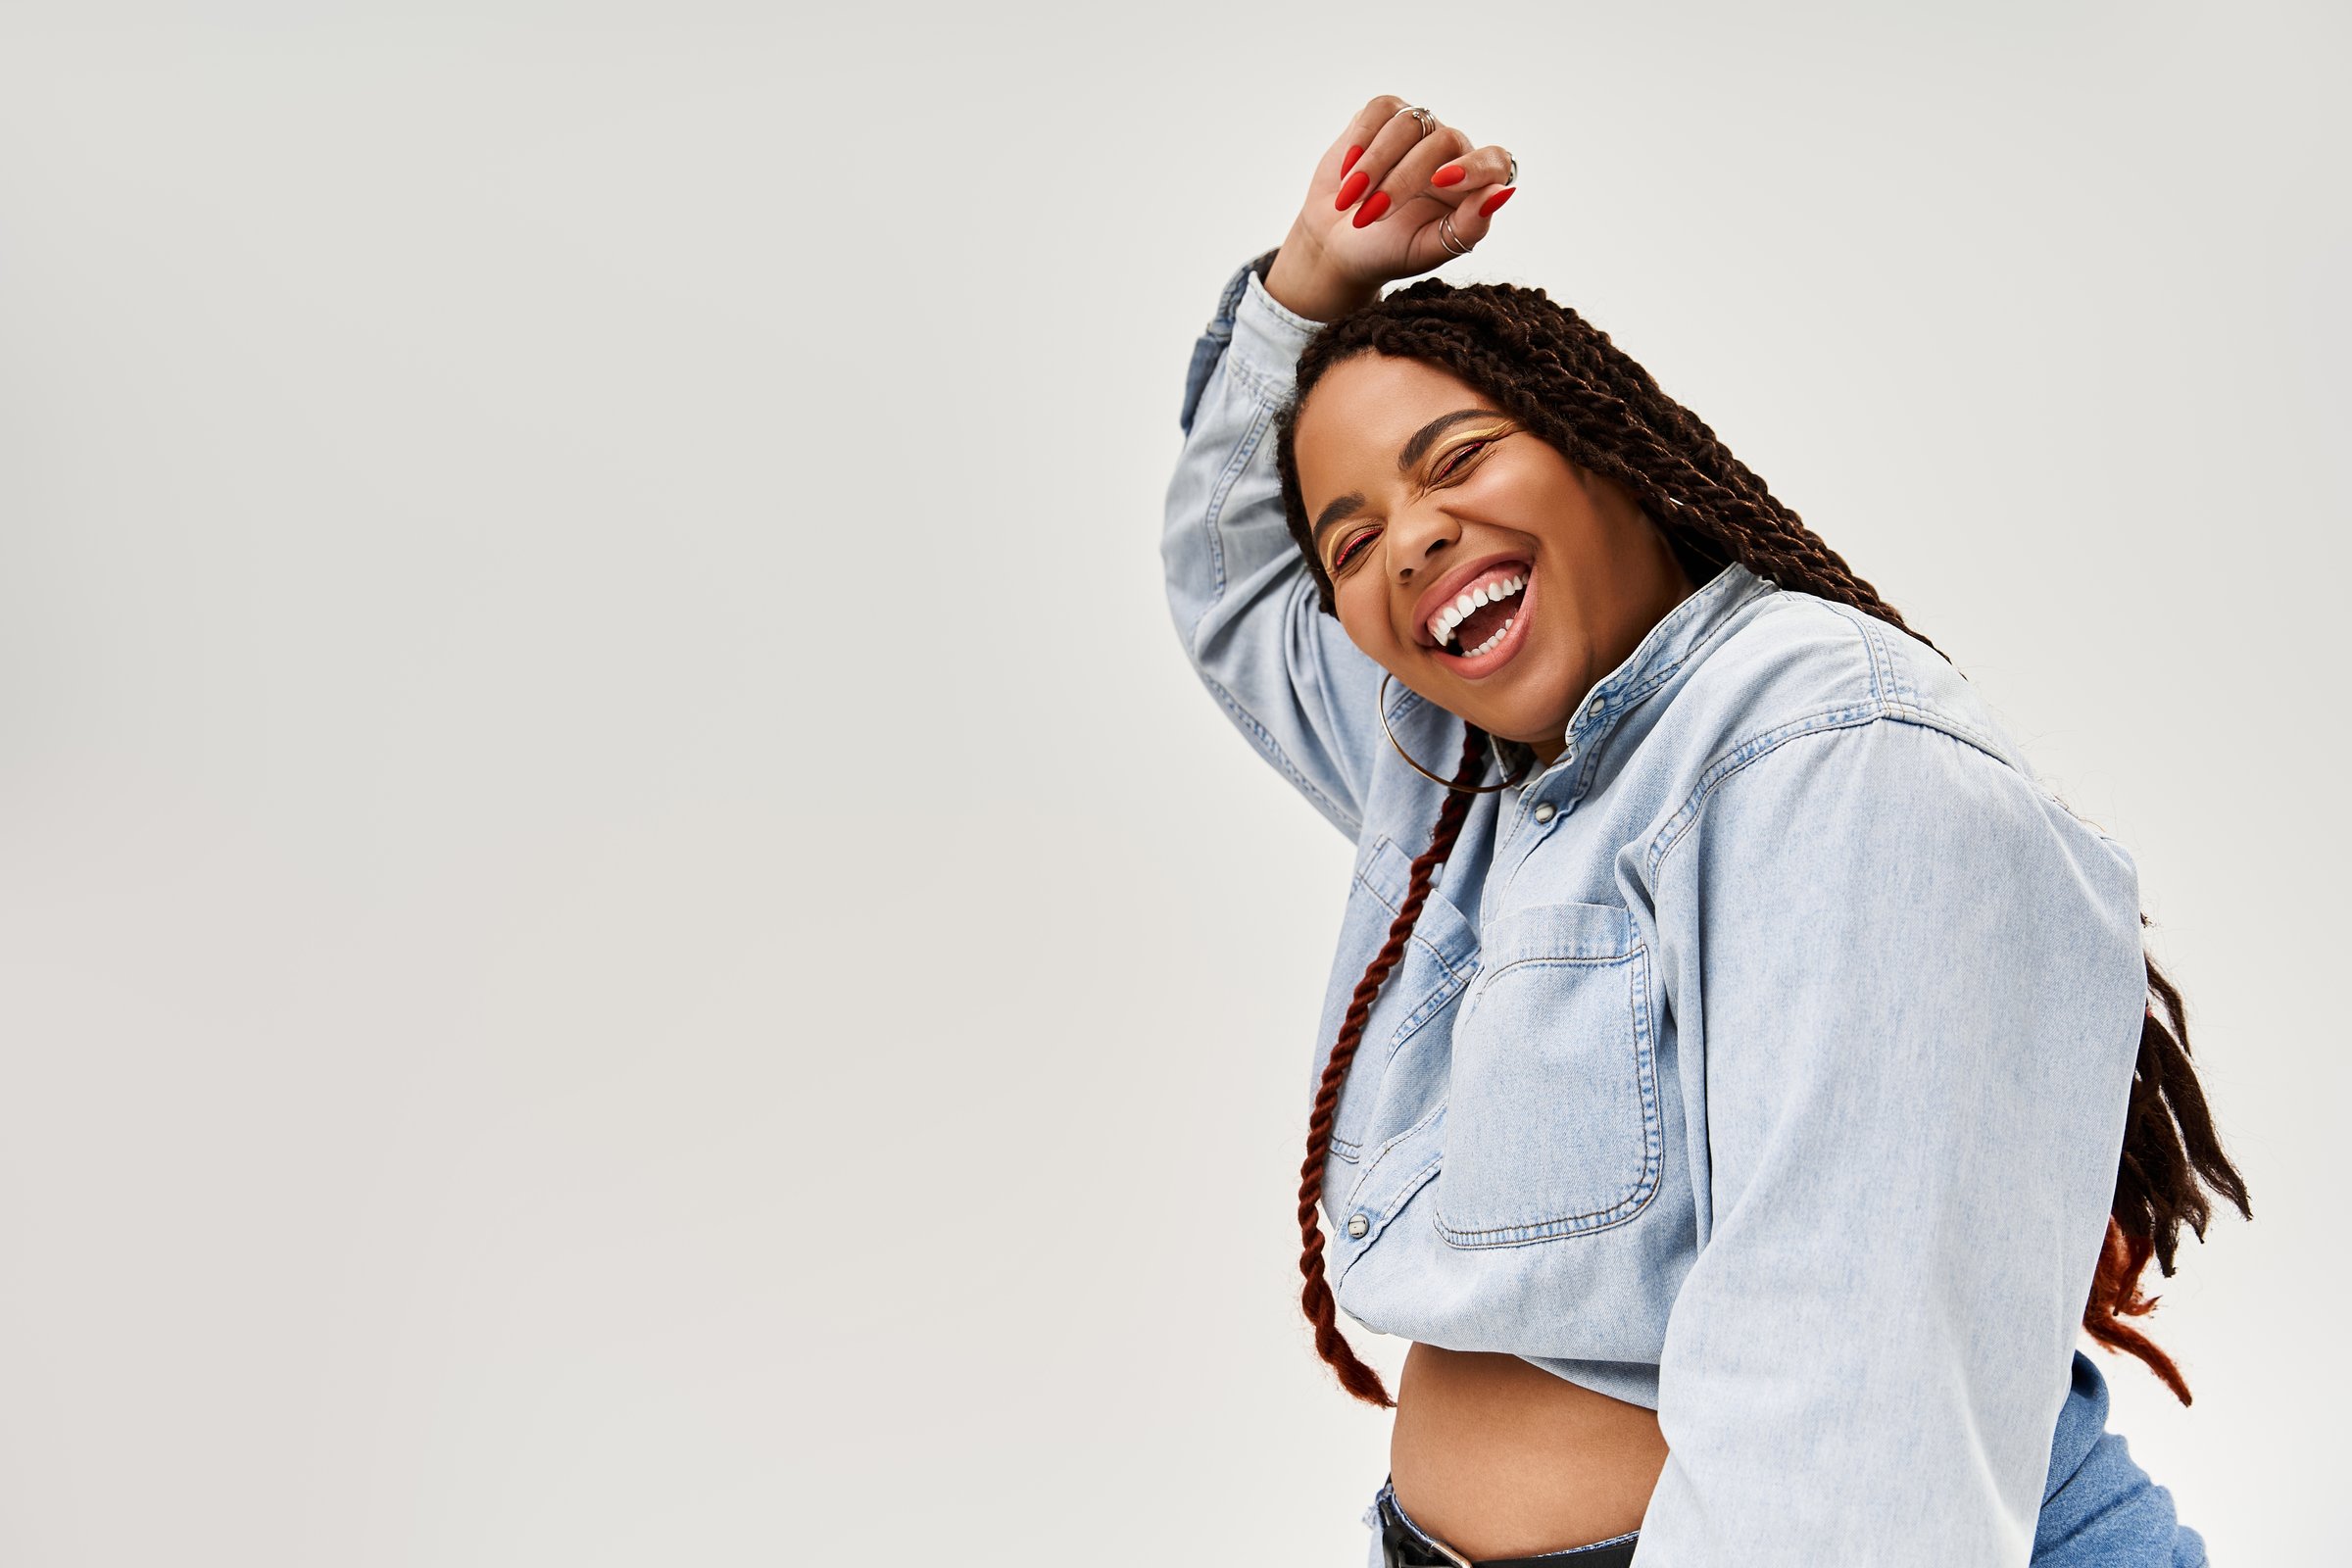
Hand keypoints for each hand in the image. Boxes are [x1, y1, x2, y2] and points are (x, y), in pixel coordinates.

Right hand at [1263, 95, 1518, 322]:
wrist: (1337, 243)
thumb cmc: (1388, 251)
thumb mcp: (1427, 250)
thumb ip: (1469, 227)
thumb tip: (1502, 192)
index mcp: (1473, 187)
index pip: (1495, 160)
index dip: (1475, 166)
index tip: (1441, 182)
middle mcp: (1451, 152)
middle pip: (1442, 141)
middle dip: (1401, 180)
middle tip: (1368, 216)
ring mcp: (1419, 129)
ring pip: (1407, 122)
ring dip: (1373, 164)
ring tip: (1349, 200)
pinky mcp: (1384, 116)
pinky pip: (1380, 109)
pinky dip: (1360, 140)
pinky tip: (1347, 173)